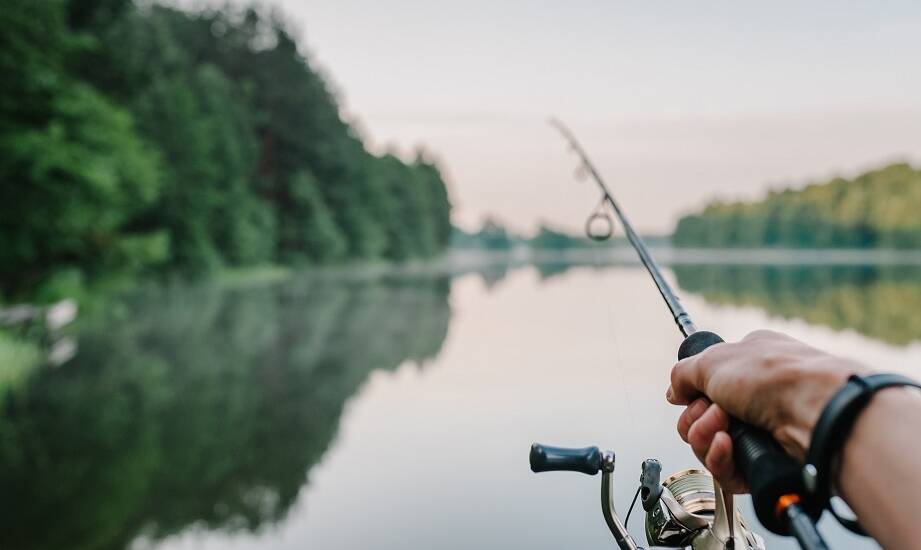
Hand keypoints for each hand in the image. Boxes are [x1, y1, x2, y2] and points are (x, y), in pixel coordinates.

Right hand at [666, 330, 868, 492]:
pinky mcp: (764, 462)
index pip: (704, 386)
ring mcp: (760, 431)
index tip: (692, 395)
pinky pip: (725, 470)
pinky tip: (728, 446)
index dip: (692, 394)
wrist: (815, 411)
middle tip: (715, 411)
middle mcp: (754, 397)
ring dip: (705, 436)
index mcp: (747, 364)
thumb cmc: (774, 376)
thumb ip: (683, 374)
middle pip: (700, 419)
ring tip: (724, 428)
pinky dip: (720, 459)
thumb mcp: (714, 359)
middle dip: (696, 418)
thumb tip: (674, 392)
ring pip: (708, 446)